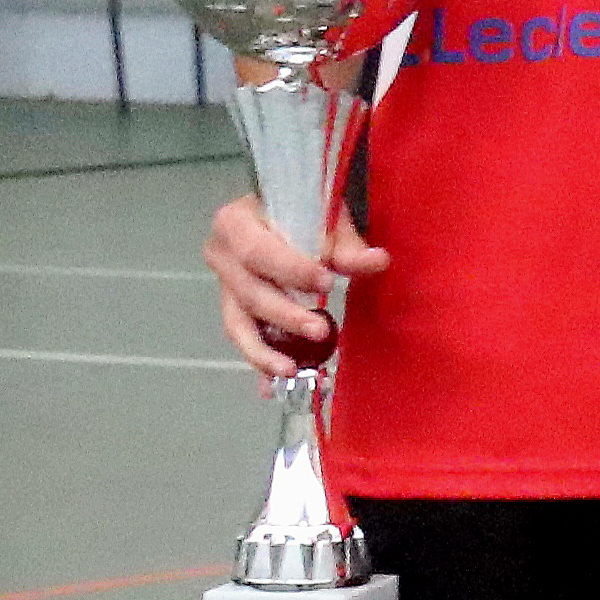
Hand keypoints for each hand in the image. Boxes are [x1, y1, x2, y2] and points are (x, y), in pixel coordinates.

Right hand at [205, 187, 377, 371]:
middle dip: (285, 315)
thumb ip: (347, 246)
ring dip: (263, 351)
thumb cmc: (304, 211)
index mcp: (234, 223)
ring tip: (291, 371)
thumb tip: (378, 261)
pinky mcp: (235, 308)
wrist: (283, 214)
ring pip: (238, 323)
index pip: (259, 252)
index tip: (327, 284)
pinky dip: (259, 361)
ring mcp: (224, 285)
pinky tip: (270, 389)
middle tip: (320, 331)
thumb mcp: (327, 220)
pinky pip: (245, 337)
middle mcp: (220, 255)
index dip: (291, 270)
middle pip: (249, 292)